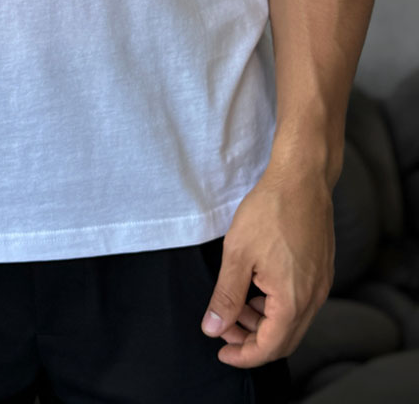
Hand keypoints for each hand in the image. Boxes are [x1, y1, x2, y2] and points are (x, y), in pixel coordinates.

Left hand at [199, 160, 334, 367]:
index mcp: (293, 300)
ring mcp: (321, 284)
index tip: (221, 351)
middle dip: (251, 340)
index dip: (243, 356)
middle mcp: (314, 298)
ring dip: (263, 322)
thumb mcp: (237, 254)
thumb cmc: (269, 210)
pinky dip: (277, 306)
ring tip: (236, 303)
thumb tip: (213, 329)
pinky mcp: (321, 270)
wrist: (302, 178)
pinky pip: (300, 302)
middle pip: (283, 340)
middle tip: (224, 327)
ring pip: (292, 322)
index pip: (269, 348)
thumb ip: (226, 296)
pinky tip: (256, 286)